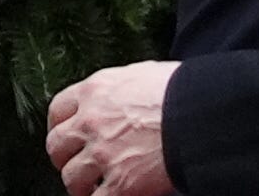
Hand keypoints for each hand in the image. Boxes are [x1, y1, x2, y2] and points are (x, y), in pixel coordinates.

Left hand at [46, 61, 178, 195]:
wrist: (202, 114)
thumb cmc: (184, 89)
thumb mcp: (145, 73)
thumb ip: (121, 87)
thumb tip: (121, 96)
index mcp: (97, 91)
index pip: (58, 109)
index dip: (61, 125)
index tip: (67, 133)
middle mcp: (91, 122)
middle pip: (56, 146)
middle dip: (66, 156)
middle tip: (78, 161)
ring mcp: (102, 155)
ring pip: (71, 178)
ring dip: (81, 183)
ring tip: (95, 185)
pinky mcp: (119, 184)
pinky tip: (113, 194)